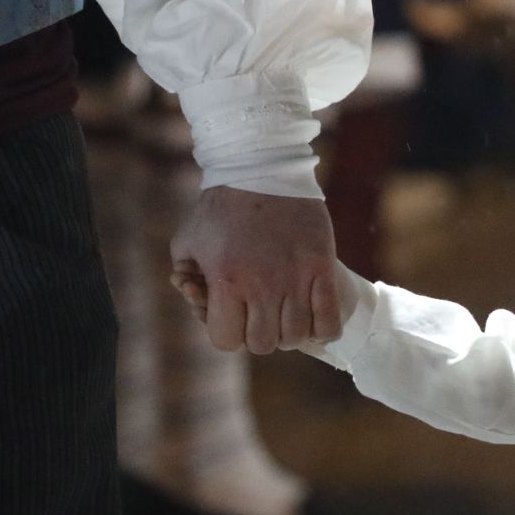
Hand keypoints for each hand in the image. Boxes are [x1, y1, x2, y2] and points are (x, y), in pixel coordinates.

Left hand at [170, 186, 341, 352]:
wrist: (262, 171)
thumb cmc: (220, 207)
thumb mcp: (188, 240)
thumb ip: (185, 275)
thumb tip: (194, 300)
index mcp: (226, 281)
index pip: (227, 340)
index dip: (227, 333)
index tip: (231, 318)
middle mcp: (262, 286)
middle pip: (263, 343)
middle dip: (259, 334)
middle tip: (260, 315)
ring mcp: (296, 279)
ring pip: (296, 336)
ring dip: (290, 332)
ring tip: (286, 314)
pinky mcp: (322, 268)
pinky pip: (329, 321)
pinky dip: (322, 330)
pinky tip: (313, 320)